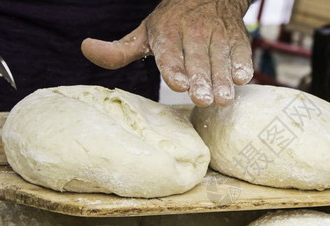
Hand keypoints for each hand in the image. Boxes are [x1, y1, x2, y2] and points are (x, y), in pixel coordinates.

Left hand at [81, 0, 253, 105]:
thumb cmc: (172, 22)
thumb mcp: (145, 33)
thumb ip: (119, 50)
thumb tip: (86, 48)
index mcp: (168, 34)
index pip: (170, 54)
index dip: (174, 69)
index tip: (178, 84)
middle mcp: (193, 34)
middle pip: (197, 61)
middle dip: (201, 80)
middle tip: (203, 99)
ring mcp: (218, 37)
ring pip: (220, 60)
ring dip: (223, 80)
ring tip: (224, 98)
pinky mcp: (238, 40)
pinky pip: (242, 53)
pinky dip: (243, 65)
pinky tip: (242, 79)